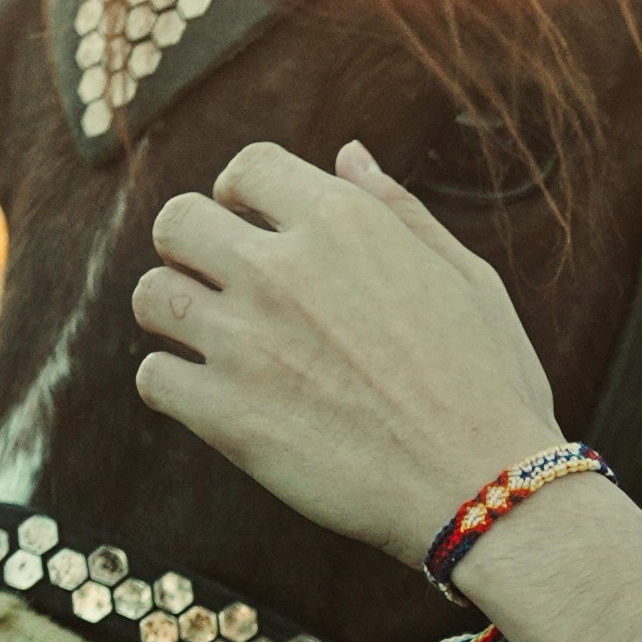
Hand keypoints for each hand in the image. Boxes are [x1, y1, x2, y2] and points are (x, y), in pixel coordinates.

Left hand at [130, 139, 561, 560]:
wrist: (484, 487)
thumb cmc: (490, 384)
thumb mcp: (466, 276)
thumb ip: (398, 209)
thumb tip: (347, 154)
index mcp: (342, 223)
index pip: (246, 167)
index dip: (241, 192)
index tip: (251, 223)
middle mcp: (281, 270)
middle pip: (176, 222)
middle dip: (190, 244)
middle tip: (219, 281)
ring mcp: (245, 342)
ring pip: (151, 295)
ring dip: (174, 311)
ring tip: (210, 338)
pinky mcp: (225, 415)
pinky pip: (153, 377)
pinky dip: (174, 385)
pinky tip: (213, 397)